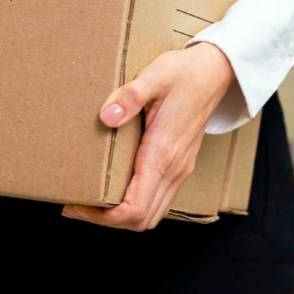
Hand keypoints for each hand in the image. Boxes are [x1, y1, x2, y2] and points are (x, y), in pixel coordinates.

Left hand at [62, 43, 234, 230]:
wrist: (215, 72)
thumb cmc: (184, 74)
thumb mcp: (155, 76)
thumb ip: (130, 96)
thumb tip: (106, 117)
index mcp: (163, 154)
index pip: (134, 208)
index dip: (103, 217)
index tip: (78, 204)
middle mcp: (174, 169)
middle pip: (141, 220)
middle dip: (107, 220)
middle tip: (78, 204)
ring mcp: (179, 170)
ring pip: (151, 214)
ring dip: (122, 216)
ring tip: (93, 200)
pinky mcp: (180, 166)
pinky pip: (158, 201)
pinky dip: (134, 205)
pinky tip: (116, 188)